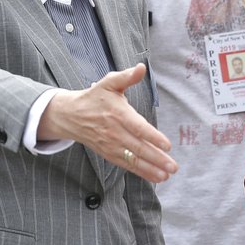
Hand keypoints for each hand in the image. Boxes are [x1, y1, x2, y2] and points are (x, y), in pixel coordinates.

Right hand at [40, 64, 177, 182]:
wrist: (71, 116)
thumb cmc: (95, 98)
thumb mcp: (109, 82)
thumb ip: (126, 76)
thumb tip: (140, 68)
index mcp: (117, 113)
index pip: (137, 127)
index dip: (152, 137)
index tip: (167, 145)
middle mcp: (114, 132)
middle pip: (138, 147)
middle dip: (157, 158)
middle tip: (173, 166)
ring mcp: (111, 145)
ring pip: (134, 159)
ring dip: (151, 169)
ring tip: (167, 174)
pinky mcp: (109, 154)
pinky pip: (127, 165)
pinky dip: (142, 172)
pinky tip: (155, 176)